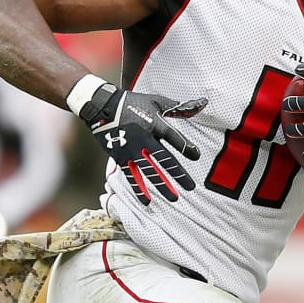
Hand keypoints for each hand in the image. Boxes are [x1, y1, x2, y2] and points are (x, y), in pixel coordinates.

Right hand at [78, 83, 206, 205]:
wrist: (102, 107)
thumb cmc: (132, 103)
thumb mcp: (156, 101)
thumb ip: (177, 107)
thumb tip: (201, 104)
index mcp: (155, 124)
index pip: (174, 138)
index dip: (187, 148)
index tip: (197, 156)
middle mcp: (144, 139)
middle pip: (165, 159)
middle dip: (178, 174)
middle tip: (191, 187)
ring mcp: (132, 150)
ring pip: (149, 171)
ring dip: (162, 185)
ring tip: (174, 198)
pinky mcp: (121, 157)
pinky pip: (131, 175)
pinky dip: (138, 189)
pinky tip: (147, 201)